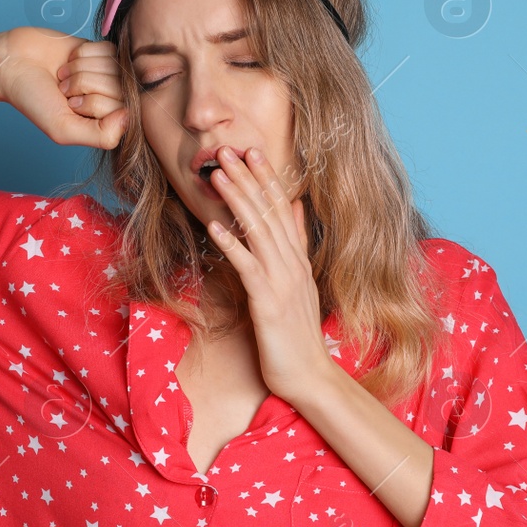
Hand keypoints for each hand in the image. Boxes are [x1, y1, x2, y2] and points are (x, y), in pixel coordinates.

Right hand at [0, 26, 128, 149]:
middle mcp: (111, 99)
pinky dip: (85, 53)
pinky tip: (70, 60)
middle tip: (64, 90)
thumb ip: (102, 135)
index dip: (93, 104)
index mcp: (106, 122)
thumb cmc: (35, 99)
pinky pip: (110, 49)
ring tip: (65, 76)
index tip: (70, 106)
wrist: (13, 64)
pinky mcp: (101, 51)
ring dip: (83, 68)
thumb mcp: (64, 129)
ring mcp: (108, 73)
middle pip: (120, 87)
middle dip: (86, 85)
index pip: (122, 110)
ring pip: (116, 66)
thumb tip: (130, 117)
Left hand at [203, 145, 332, 402]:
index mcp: (298, 259)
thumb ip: (297, 244)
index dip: (266, 179)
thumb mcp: (301, 283)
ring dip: (237, 202)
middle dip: (248, 180)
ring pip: (258, 232)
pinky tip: (215, 227)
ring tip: (218, 176)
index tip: (252, 151)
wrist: (310, 376)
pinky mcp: (269, 303)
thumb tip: (295, 207)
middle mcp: (292, 265)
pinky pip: (248, 268)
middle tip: (227, 150)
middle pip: (269, 213)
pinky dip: (232, 245)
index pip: (282, 209)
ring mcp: (282, 282)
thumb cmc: (297, 335)